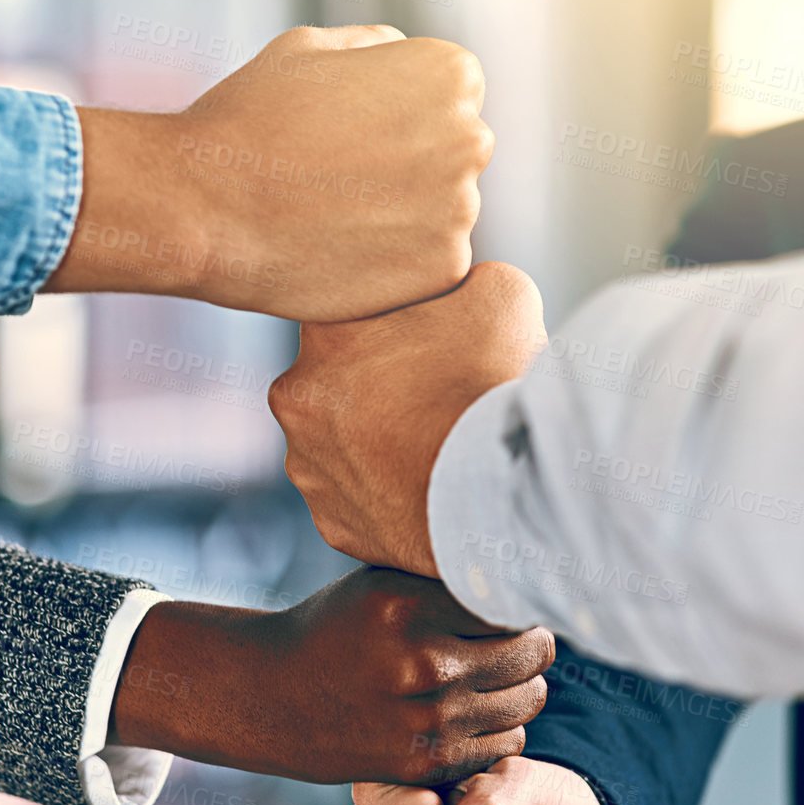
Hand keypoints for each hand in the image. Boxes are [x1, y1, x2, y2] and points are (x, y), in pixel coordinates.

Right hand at [46, 24, 493, 320]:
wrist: (205, 206)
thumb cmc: (248, 119)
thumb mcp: (308, 47)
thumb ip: (374, 45)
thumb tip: (404, 54)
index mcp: (450, 72)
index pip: (454, 94)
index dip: (395, 112)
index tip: (348, 130)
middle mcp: (470, 136)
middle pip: (456, 152)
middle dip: (412, 162)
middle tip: (338, 178)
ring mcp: (462, 206)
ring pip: (446, 210)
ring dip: (405, 214)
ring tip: (332, 215)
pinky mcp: (444, 267)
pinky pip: (433, 262)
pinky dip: (397, 262)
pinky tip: (342, 250)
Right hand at [110, 566, 554, 784]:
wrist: (273, 697)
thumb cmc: (339, 628)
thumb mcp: (382, 584)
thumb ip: (448, 580)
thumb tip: (530, 564)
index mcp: (408, 605)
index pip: (510, 599)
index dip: (523, 598)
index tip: (523, 598)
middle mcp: (421, 662)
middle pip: (530, 651)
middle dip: (537, 642)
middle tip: (530, 635)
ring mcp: (425, 719)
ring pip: (527, 699)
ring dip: (527, 685)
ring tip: (510, 673)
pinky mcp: (425, 762)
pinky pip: (507, 742)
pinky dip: (506, 725)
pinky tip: (484, 709)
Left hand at [270, 261, 545, 576]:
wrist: (506, 491)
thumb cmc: (496, 381)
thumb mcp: (496, 289)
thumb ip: (457, 280)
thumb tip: (455, 289)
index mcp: (322, 330)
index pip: (350, 309)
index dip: (394, 318)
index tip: (428, 331)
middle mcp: (297, 398)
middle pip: (338, 376)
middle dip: (378, 379)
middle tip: (437, 387)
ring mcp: (310, 468)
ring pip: (340, 441)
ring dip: (375, 437)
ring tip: (435, 439)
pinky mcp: (332, 524)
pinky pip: (355, 497)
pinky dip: (385, 490)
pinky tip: (426, 481)